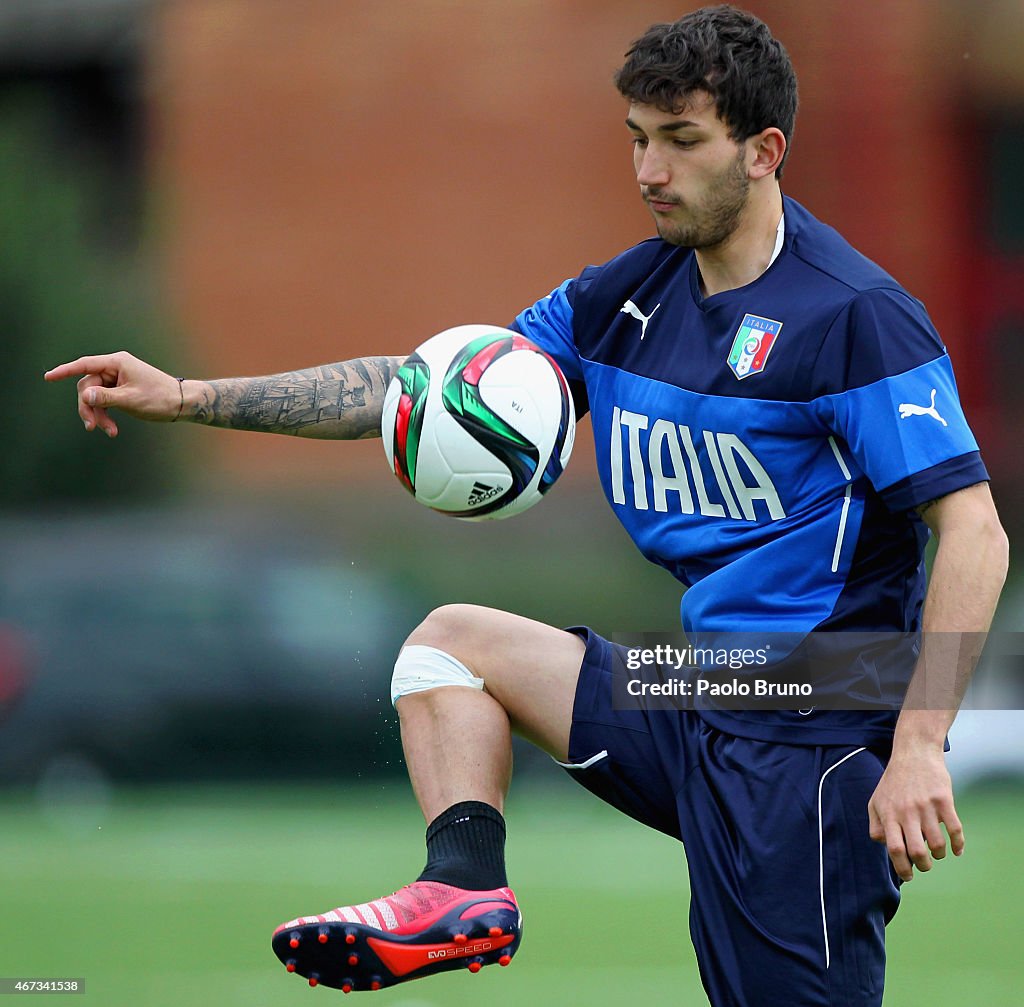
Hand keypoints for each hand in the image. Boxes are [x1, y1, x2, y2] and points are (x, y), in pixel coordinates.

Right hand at [44, 351, 182, 436]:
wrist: (182, 403)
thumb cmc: (159, 398)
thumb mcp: (131, 400)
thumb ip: (106, 398)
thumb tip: (85, 395)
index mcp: (117, 363)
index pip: (85, 365)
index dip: (65, 371)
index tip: (48, 377)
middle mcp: (116, 368)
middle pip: (88, 385)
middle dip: (89, 407)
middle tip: (91, 427)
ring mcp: (118, 379)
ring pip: (95, 396)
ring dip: (98, 415)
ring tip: (109, 431)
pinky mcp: (121, 390)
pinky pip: (104, 402)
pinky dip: (106, 415)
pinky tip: (111, 430)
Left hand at [867, 743, 963, 881]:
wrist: (914, 752)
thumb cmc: (894, 781)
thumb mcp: (876, 800)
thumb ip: (876, 824)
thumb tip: (883, 846)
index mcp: (888, 813)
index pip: (894, 849)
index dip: (902, 868)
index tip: (908, 876)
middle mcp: (906, 811)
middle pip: (916, 851)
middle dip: (922, 866)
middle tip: (924, 866)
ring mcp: (926, 806)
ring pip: (937, 844)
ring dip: (938, 855)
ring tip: (936, 853)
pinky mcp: (944, 800)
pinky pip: (955, 829)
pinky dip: (958, 844)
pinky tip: (957, 850)